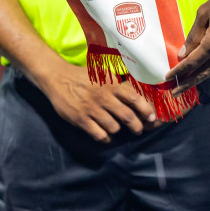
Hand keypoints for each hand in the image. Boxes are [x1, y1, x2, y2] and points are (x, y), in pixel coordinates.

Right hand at [39, 59, 158, 142]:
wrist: (58, 78)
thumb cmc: (83, 76)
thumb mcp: (103, 73)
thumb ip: (119, 81)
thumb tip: (140, 87)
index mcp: (111, 84)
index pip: (135, 98)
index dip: (146, 110)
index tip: (151, 118)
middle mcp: (103, 97)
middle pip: (127, 117)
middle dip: (137, 127)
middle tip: (138, 130)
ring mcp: (92, 109)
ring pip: (114, 127)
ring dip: (118, 130)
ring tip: (116, 128)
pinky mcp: (81, 119)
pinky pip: (99, 135)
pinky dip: (105, 138)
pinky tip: (104, 134)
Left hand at [165, 0, 209, 91]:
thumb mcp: (205, 11)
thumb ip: (194, 34)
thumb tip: (184, 53)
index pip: (193, 61)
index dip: (180, 70)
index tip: (168, 77)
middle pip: (204, 72)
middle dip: (188, 83)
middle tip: (174, 92)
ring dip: (198, 79)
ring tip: (185, 85)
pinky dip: (209, 70)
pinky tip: (202, 73)